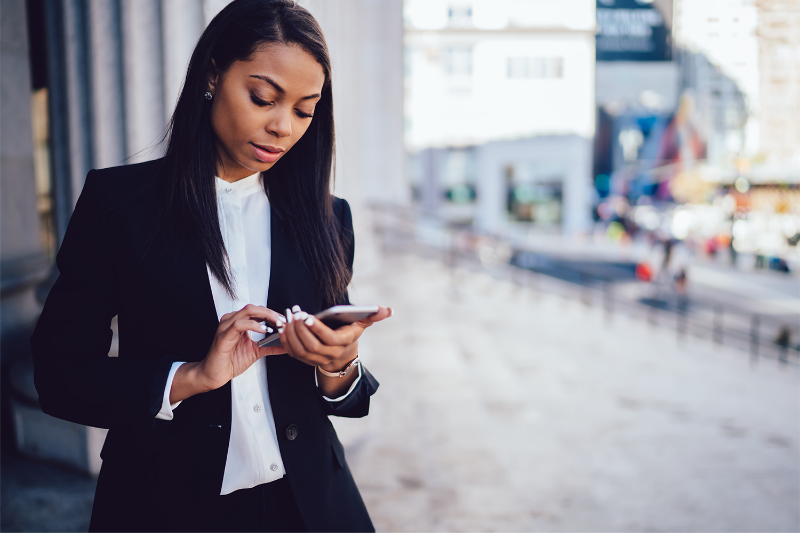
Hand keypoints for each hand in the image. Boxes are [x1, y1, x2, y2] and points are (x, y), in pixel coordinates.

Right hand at [196, 304, 287, 390]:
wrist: (214, 374)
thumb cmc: (230, 362)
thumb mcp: (256, 352)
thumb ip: (270, 346)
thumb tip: (286, 344)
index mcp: (239, 322)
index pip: (258, 311)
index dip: (273, 314)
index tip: (286, 321)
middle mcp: (232, 321)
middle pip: (255, 308)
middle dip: (272, 313)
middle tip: (284, 321)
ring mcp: (227, 327)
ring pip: (247, 311)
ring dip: (265, 316)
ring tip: (277, 324)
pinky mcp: (224, 336)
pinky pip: (238, 324)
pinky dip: (252, 324)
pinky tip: (263, 330)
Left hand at [278, 305, 392, 370]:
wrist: (341, 354)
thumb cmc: (349, 333)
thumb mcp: (362, 324)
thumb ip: (373, 316)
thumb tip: (388, 310)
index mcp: (343, 343)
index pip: (329, 338)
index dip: (317, 328)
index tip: (307, 315)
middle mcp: (330, 354)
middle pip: (311, 345)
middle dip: (300, 329)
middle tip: (293, 313)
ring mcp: (316, 359)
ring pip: (300, 350)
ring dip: (290, 334)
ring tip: (286, 318)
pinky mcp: (304, 360)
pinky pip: (292, 352)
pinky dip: (284, 340)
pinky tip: (281, 326)